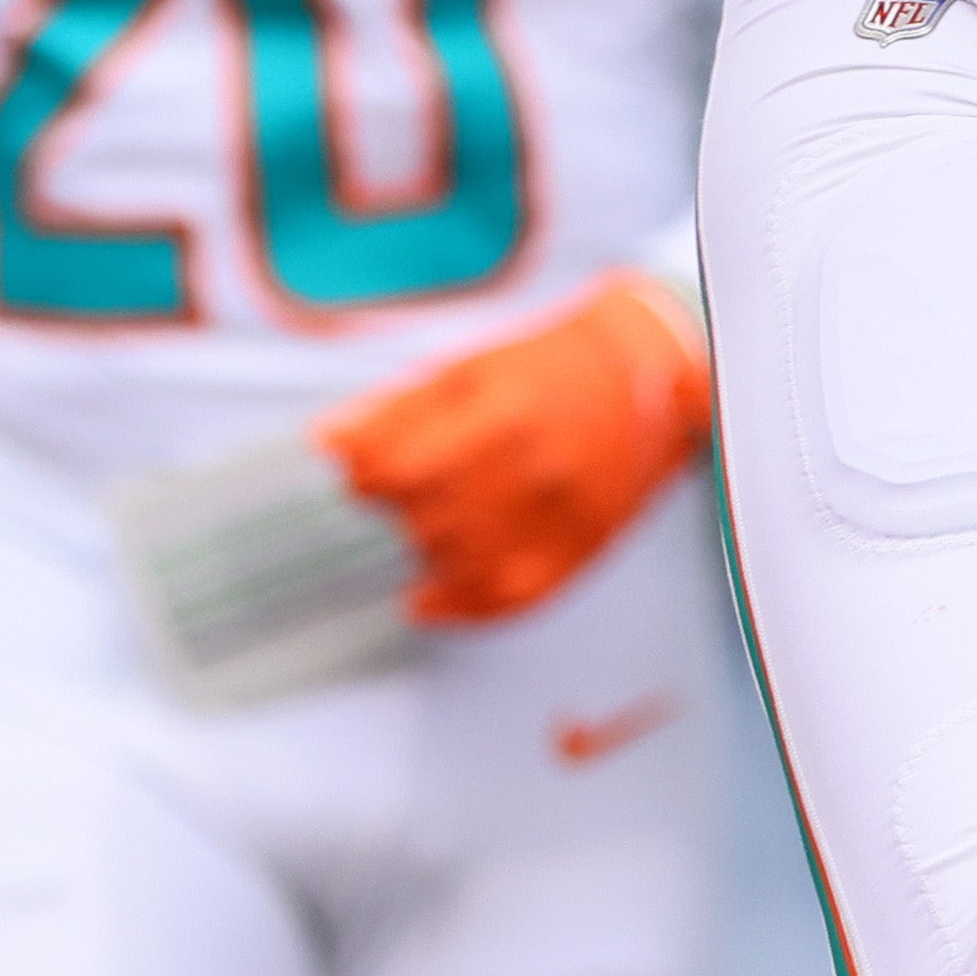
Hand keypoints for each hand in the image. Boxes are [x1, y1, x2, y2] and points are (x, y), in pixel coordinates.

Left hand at [314, 268, 714, 627]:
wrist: (649, 377)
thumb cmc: (553, 366)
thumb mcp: (470, 368)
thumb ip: (398, 411)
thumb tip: (326, 445)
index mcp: (496, 411)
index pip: (396, 470)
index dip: (363, 478)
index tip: (359, 476)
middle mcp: (528, 469)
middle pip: (423, 521)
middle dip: (395, 515)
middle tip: (394, 502)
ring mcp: (557, 518)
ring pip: (457, 567)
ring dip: (423, 556)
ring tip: (418, 535)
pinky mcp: (576, 552)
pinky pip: (505, 601)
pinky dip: (458, 609)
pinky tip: (430, 599)